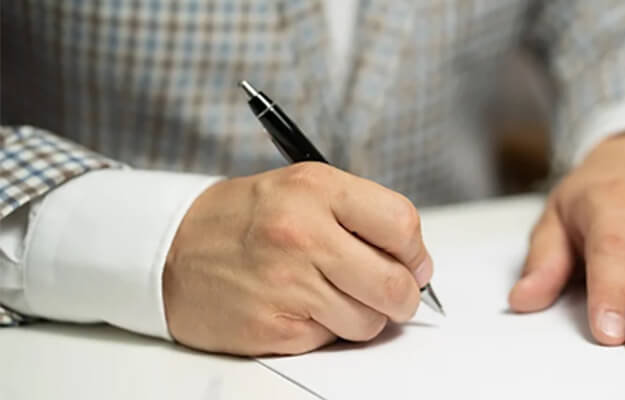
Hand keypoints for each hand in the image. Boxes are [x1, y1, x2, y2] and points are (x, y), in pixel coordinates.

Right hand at [163, 163, 432, 355]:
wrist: (168, 250)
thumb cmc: (244, 219)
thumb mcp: (302, 189)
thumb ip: (360, 215)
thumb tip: (415, 261)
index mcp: (317, 190)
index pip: (401, 224)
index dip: (416, 252)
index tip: (413, 263)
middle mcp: (303, 234)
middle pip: (395, 284)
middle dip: (403, 296)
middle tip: (391, 293)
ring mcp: (287, 284)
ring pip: (369, 321)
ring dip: (362, 315)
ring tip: (332, 295)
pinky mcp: (273, 328)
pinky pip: (331, 340)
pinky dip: (324, 330)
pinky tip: (299, 307)